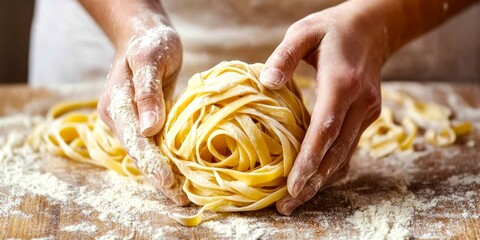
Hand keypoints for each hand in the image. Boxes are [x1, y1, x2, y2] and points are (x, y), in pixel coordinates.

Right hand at [97, 21, 188, 205]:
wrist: (145, 37)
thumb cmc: (149, 43)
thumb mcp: (150, 58)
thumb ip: (148, 91)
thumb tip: (150, 128)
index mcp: (116, 104)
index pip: (134, 140)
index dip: (151, 161)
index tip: (166, 180)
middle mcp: (118, 118)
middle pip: (138, 153)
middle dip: (158, 176)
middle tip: (181, 197)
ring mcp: (128, 123)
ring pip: (145, 153)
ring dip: (162, 174)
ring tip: (182, 194)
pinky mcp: (140, 122)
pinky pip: (151, 145)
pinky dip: (164, 161)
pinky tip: (179, 175)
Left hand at [260, 1, 385, 214]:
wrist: (373, 26)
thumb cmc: (332, 29)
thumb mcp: (303, 31)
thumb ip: (284, 57)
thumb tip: (266, 83)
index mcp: (343, 83)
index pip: (326, 129)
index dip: (309, 159)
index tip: (293, 185)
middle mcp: (361, 102)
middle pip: (336, 151)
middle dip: (313, 181)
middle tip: (288, 205)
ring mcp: (369, 110)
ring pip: (346, 154)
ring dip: (323, 179)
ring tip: (297, 199)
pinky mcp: (369, 114)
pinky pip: (350, 146)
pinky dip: (334, 165)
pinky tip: (317, 180)